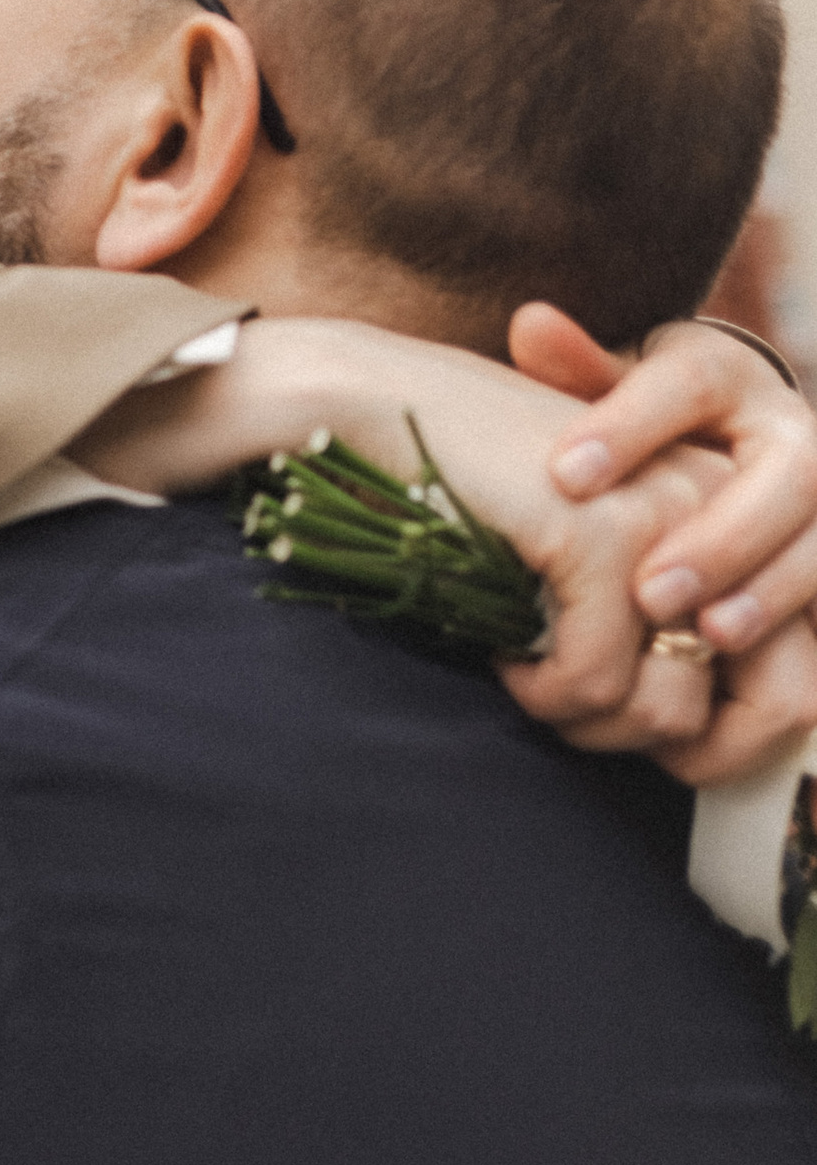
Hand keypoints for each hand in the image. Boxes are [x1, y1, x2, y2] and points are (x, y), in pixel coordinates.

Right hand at [82, 315, 806, 771]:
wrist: (388, 407)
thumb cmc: (492, 496)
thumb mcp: (610, 566)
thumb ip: (677, 629)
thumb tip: (712, 745)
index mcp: (745, 509)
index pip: (802, 681)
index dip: (733, 746)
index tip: (663, 757)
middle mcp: (732, 506)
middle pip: (766, 705)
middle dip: (671, 745)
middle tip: (586, 720)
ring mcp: (672, 518)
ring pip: (666, 707)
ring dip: (588, 722)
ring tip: (536, 676)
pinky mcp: (603, 536)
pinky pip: (588, 678)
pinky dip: (537, 689)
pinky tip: (505, 654)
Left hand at [511, 306, 816, 650]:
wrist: (725, 440)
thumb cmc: (647, 422)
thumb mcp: (613, 385)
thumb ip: (576, 368)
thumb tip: (531, 324)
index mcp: (726, 372)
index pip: (688, 384)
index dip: (629, 428)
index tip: (563, 477)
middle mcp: (793, 426)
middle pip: (792, 469)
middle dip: (724, 535)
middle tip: (647, 591)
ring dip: (772, 590)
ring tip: (707, 634)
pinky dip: (799, 631)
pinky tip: (746, 668)